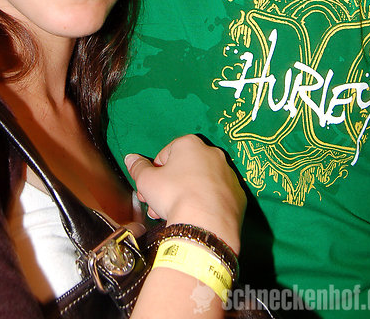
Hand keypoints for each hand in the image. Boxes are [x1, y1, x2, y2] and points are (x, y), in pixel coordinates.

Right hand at [125, 135, 245, 253]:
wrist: (206, 225)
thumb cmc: (174, 196)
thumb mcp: (146, 181)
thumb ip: (138, 167)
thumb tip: (131, 158)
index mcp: (189, 144)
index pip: (164, 156)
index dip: (154, 174)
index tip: (150, 190)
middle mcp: (212, 154)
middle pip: (184, 170)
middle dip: (169, 187)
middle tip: (159, 206)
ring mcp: (228, 174)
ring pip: (201, 183)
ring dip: (187, 196)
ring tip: (175, 215)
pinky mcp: (238, 195)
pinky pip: (217, 197)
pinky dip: (207, 205)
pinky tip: (197, 218)